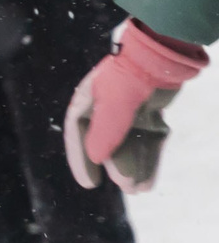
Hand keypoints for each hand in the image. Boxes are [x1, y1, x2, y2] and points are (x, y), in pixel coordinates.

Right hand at [66, 19, 206, 190]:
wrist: (165, 53)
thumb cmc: (134, 75)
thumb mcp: (116, 105)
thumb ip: (106, 132)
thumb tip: (95, 158)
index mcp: (88, 98)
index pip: (78, 132)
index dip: (80, 158)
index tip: (88, 183)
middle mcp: (106, 104)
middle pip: (107, 141)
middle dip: (117, 166)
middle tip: (127, 187)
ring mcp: (130, 108)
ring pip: (130, 144)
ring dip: (135, 166)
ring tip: (140, 189)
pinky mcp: (150, 110)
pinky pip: (147, 139)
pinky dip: (148, 158)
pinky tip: (150, 178)